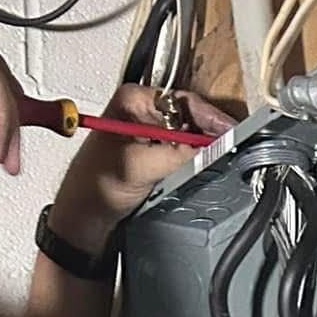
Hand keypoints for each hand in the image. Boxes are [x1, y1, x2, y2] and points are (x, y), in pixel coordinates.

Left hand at [49, 84, 230, 249]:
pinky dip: (194, 156)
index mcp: (132, 100)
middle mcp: (140, 110)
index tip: (229, 131)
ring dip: (202, 144)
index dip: (208, 117)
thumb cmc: (94, 186)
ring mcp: (147, 131)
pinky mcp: (152, 151)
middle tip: (231, 142)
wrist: (85, 216)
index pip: (181, 101)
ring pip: (186, 132)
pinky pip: (181, 148)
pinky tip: (203, 163)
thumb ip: (176, 155)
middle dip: (209, 130)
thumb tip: (208, 148)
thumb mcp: (140, 167)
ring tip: (221, 152)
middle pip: (187, 114)